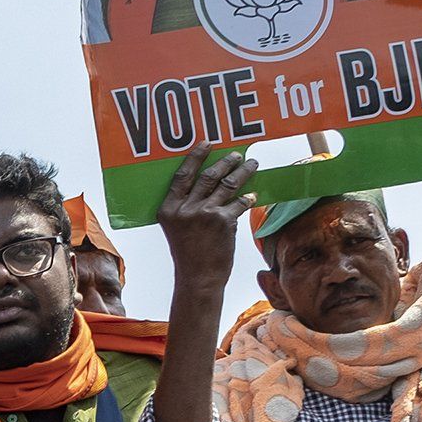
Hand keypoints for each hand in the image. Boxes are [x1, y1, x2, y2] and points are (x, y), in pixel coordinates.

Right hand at [153, 151, 252, 291]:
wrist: (199, 278)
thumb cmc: (189, 253)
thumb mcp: (177, 228)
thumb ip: (186, 207)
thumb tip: (209, 182)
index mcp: (168, 209)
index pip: (182, 176)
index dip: (195, 157)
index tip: (206, 144)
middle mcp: (185, 209)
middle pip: (208, 176)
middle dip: (225, 162)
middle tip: (237, 154)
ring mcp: (205, 214)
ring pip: (227, 184)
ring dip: (243, 172)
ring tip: (252, 164)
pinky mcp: (224, 222)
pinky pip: (239, 203)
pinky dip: (247, 198)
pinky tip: (252, 194)